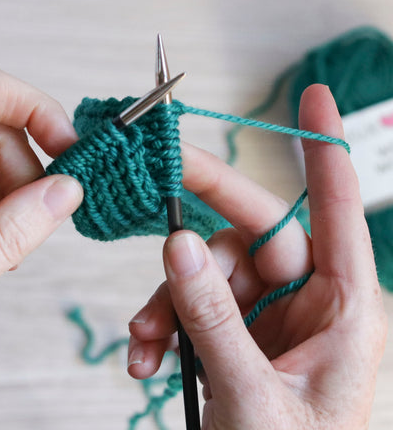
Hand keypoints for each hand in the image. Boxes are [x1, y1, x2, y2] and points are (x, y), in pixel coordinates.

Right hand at [128, 85, 386, 428]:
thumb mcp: (251, 396)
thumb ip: (215, 320)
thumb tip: (179, 246)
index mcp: (346, 308)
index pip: (334, 209)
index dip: (323, 147)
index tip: (316, 93)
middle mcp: (311, 300)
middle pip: (246, 239)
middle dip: (194, 250)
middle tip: (156, 234)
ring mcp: (273, 316)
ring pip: (210, 274)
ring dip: (169, 303)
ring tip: (145, 345)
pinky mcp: (242, 333)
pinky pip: (198, 306)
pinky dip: (168, 326)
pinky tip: (149, 357)